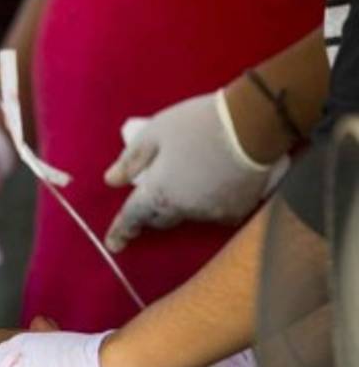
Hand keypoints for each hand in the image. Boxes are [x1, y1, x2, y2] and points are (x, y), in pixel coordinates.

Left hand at [103, 90, 282, 252]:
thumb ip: (131, 159)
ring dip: (182, 203)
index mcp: (159, 193)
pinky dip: (208, 202)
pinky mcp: (238, 210)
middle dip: (152, 211)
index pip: (132, 216)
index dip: (120, 230)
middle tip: (152, 194)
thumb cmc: (198, 123)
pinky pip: (215, 213)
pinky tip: (214, 182)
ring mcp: (213, 213)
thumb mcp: (155, 132)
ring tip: (190, 174)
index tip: (113, 245)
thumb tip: (111, 180)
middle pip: (160, 217)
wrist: (254, 122)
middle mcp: (184, 209)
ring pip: (188, 214)